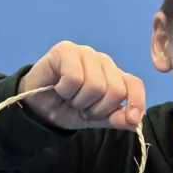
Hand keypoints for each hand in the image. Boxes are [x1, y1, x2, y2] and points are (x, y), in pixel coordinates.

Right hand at [17, 41, 144, 130]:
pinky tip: (58, 87)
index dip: (137, 102)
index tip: (133, 120)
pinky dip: (65, 90)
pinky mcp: (65, 50)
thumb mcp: (94, 118)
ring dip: (79, 100)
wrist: (36, 107)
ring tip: (69, 97)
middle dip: (97, 108)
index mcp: (113, 75)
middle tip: (81, 107)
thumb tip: (135, 122)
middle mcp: (103, 61)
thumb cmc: (66, 108)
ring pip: (96, 85)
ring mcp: (85, 53)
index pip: (134, 84)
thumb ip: (114, 118)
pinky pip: (74, 78)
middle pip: (115, 90)